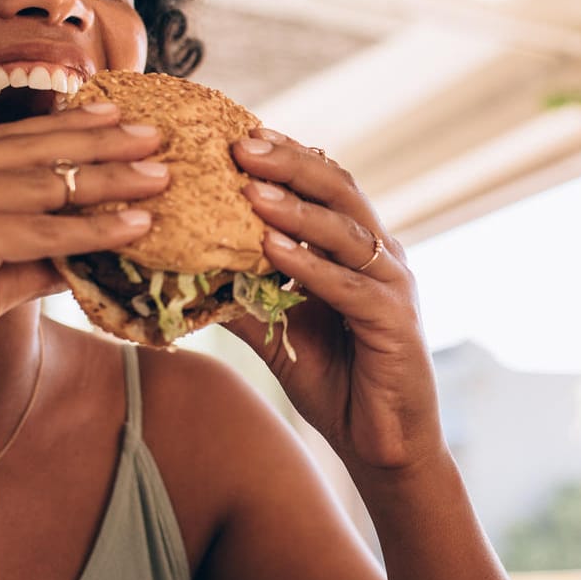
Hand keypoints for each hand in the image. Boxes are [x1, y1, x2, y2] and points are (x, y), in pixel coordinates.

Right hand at [0, 107, 167, 425]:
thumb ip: (20, 262)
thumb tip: (80, 255)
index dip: (59, 131)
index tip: (110, 121)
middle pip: (24, 150)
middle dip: (95, 139)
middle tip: (152, 133)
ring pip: (38, 184)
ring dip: (108, 180)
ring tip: (160, 177)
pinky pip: (37, 230)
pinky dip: (91, 229)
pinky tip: (133, 226)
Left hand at [228, 130, 442, 471]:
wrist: (383, 445)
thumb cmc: (336, 382)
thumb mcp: (279, 332)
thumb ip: (245, 296)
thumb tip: (186, 269)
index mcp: (358, 249)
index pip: (325, 185)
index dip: (286, 157)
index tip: (238, 134)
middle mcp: (381, 256)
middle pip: (339, 190)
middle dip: (289, 164)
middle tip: (241, 143)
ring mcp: (393, 286)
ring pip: (345, 231)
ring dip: (296, 207)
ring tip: (251, 188)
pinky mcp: (394, 322)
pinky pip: (348, 285)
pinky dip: (309, 265)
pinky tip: (272, 249)